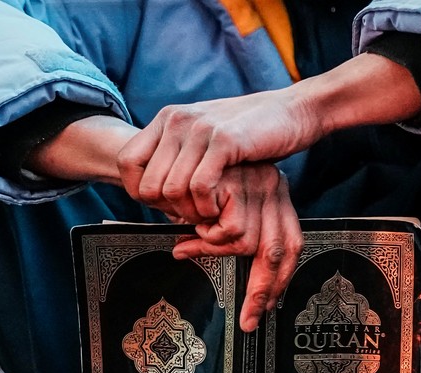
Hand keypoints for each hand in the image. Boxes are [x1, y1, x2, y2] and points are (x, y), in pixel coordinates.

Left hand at [117, 88, 320, 223]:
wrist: (294, 111)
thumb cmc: (252, 133)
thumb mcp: (205, 138)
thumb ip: (179, 155)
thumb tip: (154, 189)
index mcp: (168, 119)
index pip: (126, 164)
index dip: (140, 192)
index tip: (164, 204)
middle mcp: (177, 120)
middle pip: (147, 184)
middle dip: (166, 210)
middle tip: (189, 214)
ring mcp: (200, 129)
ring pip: (171, 190)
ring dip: (189, 213)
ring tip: (206, 214)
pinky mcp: (224, 141)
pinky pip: (199, 187)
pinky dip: (206, 207)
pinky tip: (217, 208)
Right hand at [172, 163, 302, 331]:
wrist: (174, 133)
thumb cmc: (194, 177)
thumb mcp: (217, 209)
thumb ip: (224, 235)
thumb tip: (237, 282)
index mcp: (274, 194)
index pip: (290, 245)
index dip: (279, 280)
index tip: (265, 312)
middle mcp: (272, 187)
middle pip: (277, 251)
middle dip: (263, 291)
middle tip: (248, 317)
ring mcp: (254, 182)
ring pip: (247, 242)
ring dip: (214, 247)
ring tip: (194, 233)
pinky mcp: (235, 182)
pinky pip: (229, 230)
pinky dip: (208, 234)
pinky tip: (190, 221)